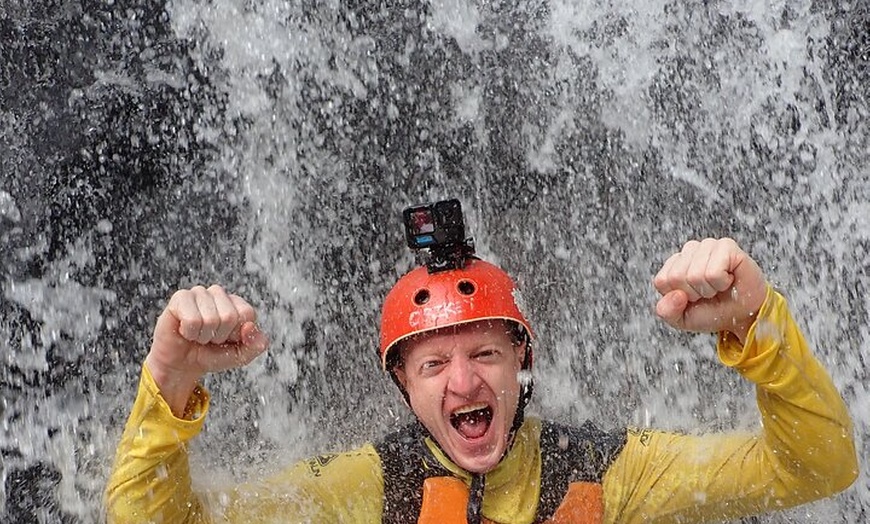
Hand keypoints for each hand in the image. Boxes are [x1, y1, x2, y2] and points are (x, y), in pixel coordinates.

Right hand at [145, 285, 268, 415]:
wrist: (182, 365)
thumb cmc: (210, 354)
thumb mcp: (240, 356)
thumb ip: (255, 345)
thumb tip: (250, 327)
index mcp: (236, 303)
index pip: (247, 314)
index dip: (236, 334)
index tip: (226, 338)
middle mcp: (218, 293)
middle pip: (229, 316)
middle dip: (219, 336)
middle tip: (209, 338)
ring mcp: (199, 293)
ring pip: (210, 319)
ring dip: (203, 336)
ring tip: (197, 335)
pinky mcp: (180, 298)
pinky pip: (192, 320)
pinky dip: (190, 333)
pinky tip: (185, 331)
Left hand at [653, 238, 766, 343]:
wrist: (743, 316)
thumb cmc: (713, 311)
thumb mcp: (681, 319)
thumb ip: (666, 311)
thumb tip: (676, 295)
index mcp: (674, 264)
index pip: (662, 281)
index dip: (679, 297)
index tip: (694, 298)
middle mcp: (689, 251)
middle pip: (677, 277)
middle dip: (695, 293)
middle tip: (709, 293)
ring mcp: (708, 246)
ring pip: (695, 275)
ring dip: (709, 289)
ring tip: (719, 286)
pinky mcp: (726, 246)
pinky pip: (713, 272)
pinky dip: (721, 283)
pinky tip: (729, 279)